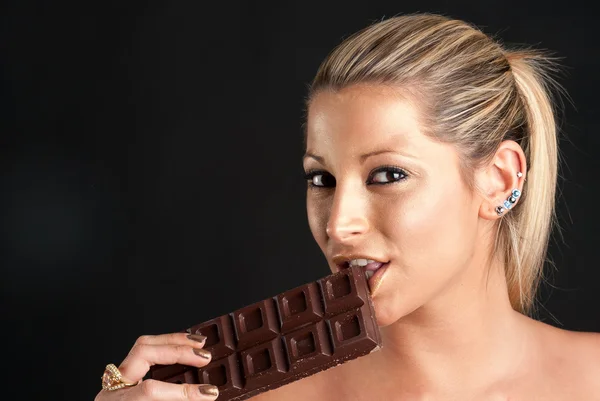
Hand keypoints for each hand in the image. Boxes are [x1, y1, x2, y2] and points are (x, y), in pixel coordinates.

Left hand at [94, 332, 218, 399]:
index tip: (209, 393)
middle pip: (144, 353)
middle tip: (205, 357)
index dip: (182, 391)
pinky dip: (167, 345)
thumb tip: (203, 397)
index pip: (150, 391)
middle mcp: (114, 389)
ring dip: (174, 340)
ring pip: (142, 344)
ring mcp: (117, 380)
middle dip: (178, 352)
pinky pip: (144, 350)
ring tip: (199, 342)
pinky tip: (184, 346)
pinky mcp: (124, 375)